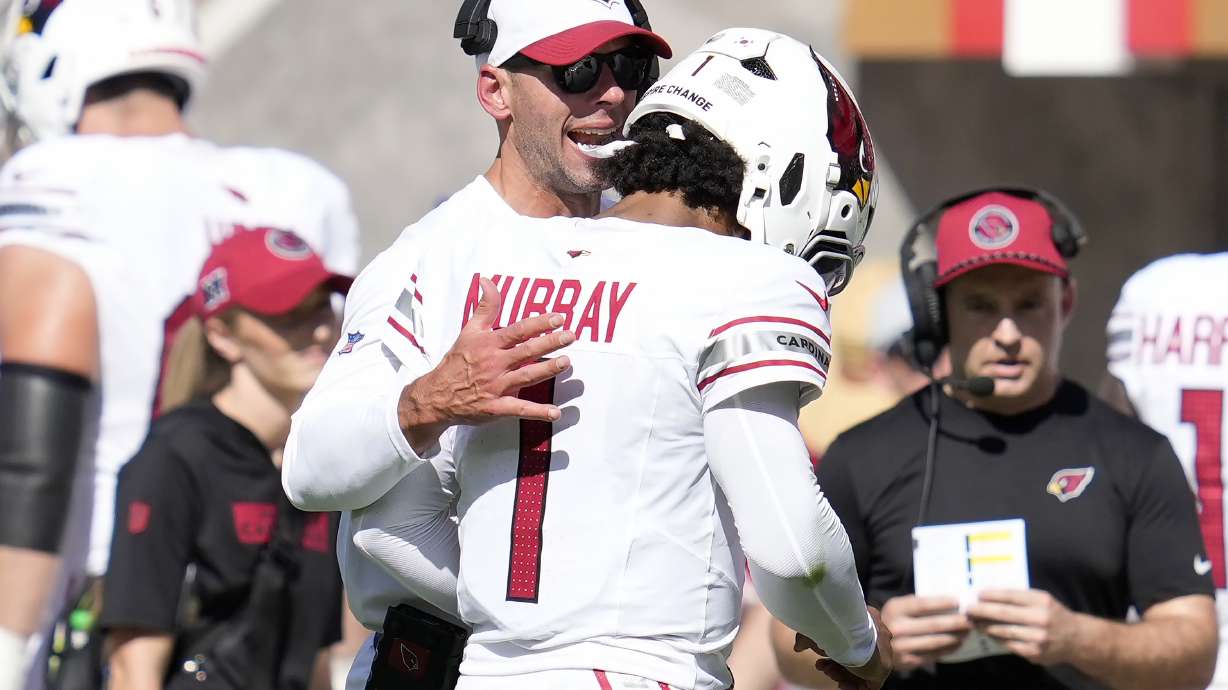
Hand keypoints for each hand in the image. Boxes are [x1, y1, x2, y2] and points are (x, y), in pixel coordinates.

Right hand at [398, 277, 573, 451]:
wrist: (436, 394)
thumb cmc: (457, 360)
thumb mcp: (469, 331)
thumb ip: (485, 307)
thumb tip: (487, 280)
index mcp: (488, 344)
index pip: (517, 330)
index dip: (539, 323)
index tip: (559, 317)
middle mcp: (494, 363)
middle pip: (526, 351)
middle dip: (550, 342)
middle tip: (570, 336)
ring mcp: (495, 386)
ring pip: (525, 376)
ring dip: (547, 370)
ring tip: (566, 362)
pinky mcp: (495, 407)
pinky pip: (518, 409)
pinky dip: (537, 412)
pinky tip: (556, 412)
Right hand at [795, 606, 894, 689]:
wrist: (845, 629)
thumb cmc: (828, 624)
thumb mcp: (814, 631)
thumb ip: (807, 640)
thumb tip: (798, 647)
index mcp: (864, 621)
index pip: (851, 643)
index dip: (833, 655)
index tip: (820, 660)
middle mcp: (877, 634)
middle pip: (855, 658)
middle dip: (835, 666)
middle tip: (821, 667)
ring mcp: (883, 651)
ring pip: (861, 671)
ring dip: (841, 675)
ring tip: (827, 672)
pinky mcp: (885, 666)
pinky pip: (870, 682)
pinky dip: (854, 685)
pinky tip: (840, 683)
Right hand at [880, 594, 970, 670]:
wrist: (872, 645)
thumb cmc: (892, 620)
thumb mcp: (898, 607)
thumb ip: (916, 604)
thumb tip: (948, 601)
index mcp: (895, 609)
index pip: (923, 604)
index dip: (942, 603)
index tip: (958, 601)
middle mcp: (897, 628)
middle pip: (933, 624)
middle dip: (955, 622)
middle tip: (970, 619)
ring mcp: (902, 646)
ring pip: (936, 641)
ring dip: (955, 637)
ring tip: (967, 632)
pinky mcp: (908, 661)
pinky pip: (933, 655)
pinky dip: (948, 649)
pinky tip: (957, 644)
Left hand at [967, 588, 1076, 665]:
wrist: (1076, 638)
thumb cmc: (1052, 614)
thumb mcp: (1042, 600)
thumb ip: (1021, 597)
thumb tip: (990, 594)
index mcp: (1041, 601)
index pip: (1011, 595)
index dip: (992, 595)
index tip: (977, 594)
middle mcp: (1041, 618)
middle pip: (1004, 613)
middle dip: (982, 610)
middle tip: (968, 608)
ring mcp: (1038, 637)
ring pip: (1004, 630)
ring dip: (985, 626)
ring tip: (973, 621)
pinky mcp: (1035, 652)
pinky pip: (1009, 644)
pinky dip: (996, 638)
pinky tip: (988, 633)